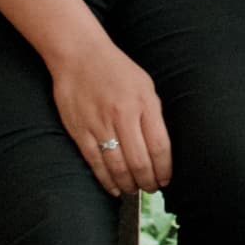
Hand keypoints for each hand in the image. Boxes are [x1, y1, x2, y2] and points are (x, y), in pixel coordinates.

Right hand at [48, 35, 172, 195]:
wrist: (79, 55)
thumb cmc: (116, 69)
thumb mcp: (145, 86)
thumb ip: (153, 114)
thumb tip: (160, 147)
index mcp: (143, 104)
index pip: (159, 147)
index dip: (165, 169)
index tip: (166, 179)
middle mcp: (123, 116)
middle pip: (140, 162)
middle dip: (148, 182)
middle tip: (151, 188)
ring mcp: (100, 125)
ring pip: (117, 167)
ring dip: (128, 185)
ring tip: (134, 190)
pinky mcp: (81, 131)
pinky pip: (95, 163)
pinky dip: (106, 180)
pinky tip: (114, 188)